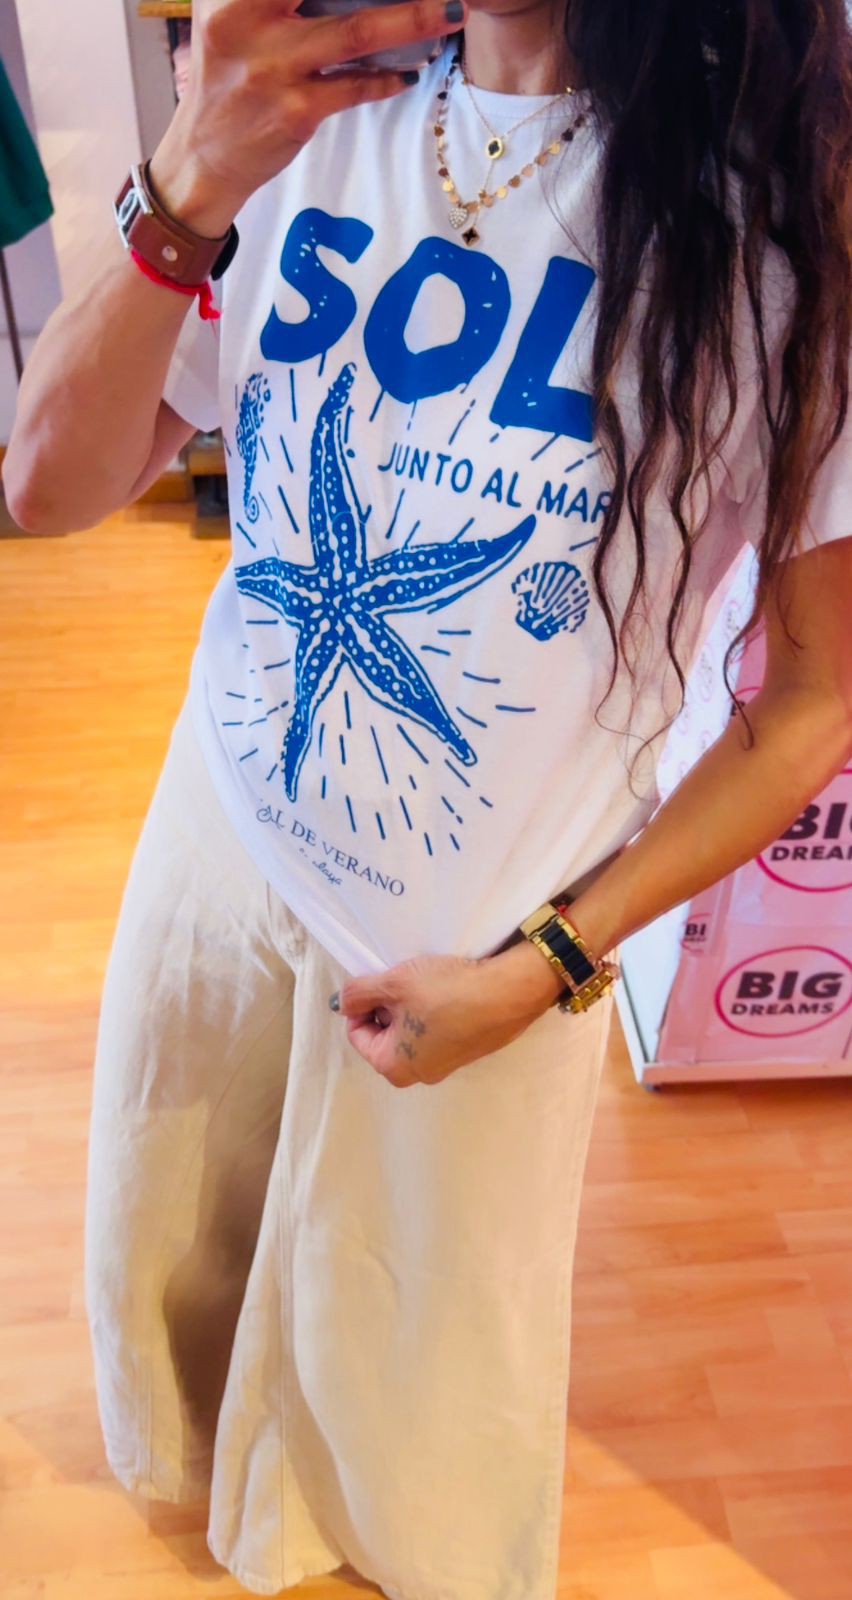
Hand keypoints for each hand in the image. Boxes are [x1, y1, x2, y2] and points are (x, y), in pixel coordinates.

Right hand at [148, 0, 466, 237]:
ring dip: (412, 19)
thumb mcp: (231, 15)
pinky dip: (388, 78)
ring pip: (356, 32)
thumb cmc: (228, 74)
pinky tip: (410, 71)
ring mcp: (273, 68)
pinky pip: (355, 87)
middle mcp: (245, 19)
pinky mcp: (295, 111)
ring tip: (450, 12)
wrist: (203, 156)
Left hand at [332, 940, 564, 1087]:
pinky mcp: (468, 1052)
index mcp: (393, 1067)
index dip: (362, 1003)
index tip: (380, 981)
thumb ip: (358, 993)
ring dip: (411, 1006)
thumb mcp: (393, 983)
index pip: (357, 1033)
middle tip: (404, 981)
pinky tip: (449, 991)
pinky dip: (435, 1012)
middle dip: (388, 1006)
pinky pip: (436, 1031)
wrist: (508, 993)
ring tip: (427, 983)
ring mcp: (446, 1066)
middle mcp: (418, 1075)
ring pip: (411, 1032)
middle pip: (385, 1034)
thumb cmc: (445, 991)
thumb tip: (343, 1003)